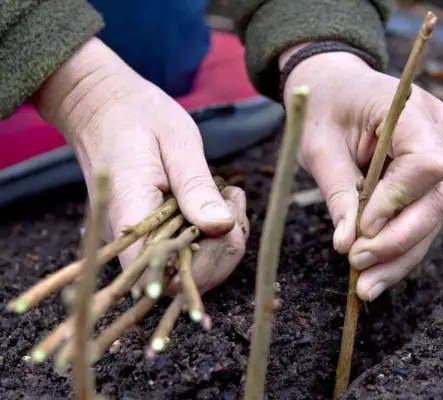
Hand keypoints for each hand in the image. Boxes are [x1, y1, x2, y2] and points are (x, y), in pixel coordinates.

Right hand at [32, 38, 248, 292]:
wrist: (101, 106)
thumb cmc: (137, 116)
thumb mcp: (176, 141)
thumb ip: (196, 187)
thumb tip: (221, 227)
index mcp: (130, 214)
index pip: (162, 273)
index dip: (203, 265)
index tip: (228, 224)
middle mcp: (129, 238)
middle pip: (181, 280)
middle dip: (223, 251)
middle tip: (235, 203)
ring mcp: (139, 239)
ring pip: (187, 270)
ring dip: (222, 243)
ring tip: (231, 198)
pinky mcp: (150, 233)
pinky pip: (184, 252)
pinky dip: (212, 236)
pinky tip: (222, 203)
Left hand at [281, 44, 442, 301]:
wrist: (334, 86)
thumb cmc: (322, 107)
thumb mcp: (318, 145)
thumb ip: (338, 192)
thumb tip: (347, 245)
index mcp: (410, 110)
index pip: (426, 163)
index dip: (397, 201)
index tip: (362, 230)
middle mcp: (434, 132)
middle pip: (436, 198)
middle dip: (399, 240)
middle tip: (360, 268)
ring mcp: (435, 154)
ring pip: (430, 216)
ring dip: (399, 256)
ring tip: (366, 288)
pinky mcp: (424, 177)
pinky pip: (418, 217)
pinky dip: (397, 249)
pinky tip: (374, 276)